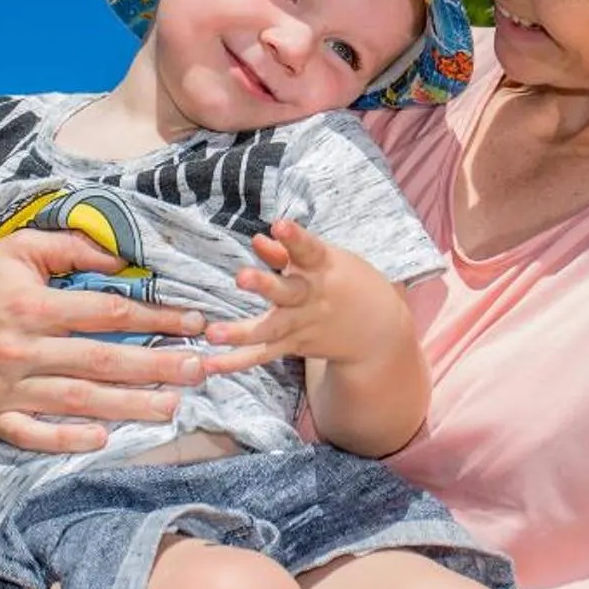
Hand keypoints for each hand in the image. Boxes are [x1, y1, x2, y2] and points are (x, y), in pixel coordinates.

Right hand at [0, 229, 211, 452]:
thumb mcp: (19, 248)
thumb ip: (71, 247)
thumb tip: (123, 257)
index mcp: (32, 306)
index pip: (108, 312)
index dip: (156, 316)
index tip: (195, 322)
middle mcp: (23, 349)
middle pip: (102, 361)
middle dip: (156, 366)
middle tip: (199, 370)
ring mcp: (7, 388)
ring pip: (79, 401)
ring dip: (129, 405)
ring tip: (172, 406)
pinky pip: (34, 435)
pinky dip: (68, 440)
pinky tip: (104, 439)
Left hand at [203, 220, 408, 371]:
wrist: (377, 332)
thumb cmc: (345, 283)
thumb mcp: (326, 261)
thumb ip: (289, 252)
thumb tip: (257, 240)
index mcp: (323, 267)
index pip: (309, 249)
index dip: (295, 237)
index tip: (280, 224)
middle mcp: (312, 297)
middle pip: (288, 292)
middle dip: (265, 285)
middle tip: (240, 277)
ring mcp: (303, 325)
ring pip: (271, 329)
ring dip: (241, 333)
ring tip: (212, 334)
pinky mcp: (294, 346)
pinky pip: (264, 355)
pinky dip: (237, 362)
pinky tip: (211, 365)